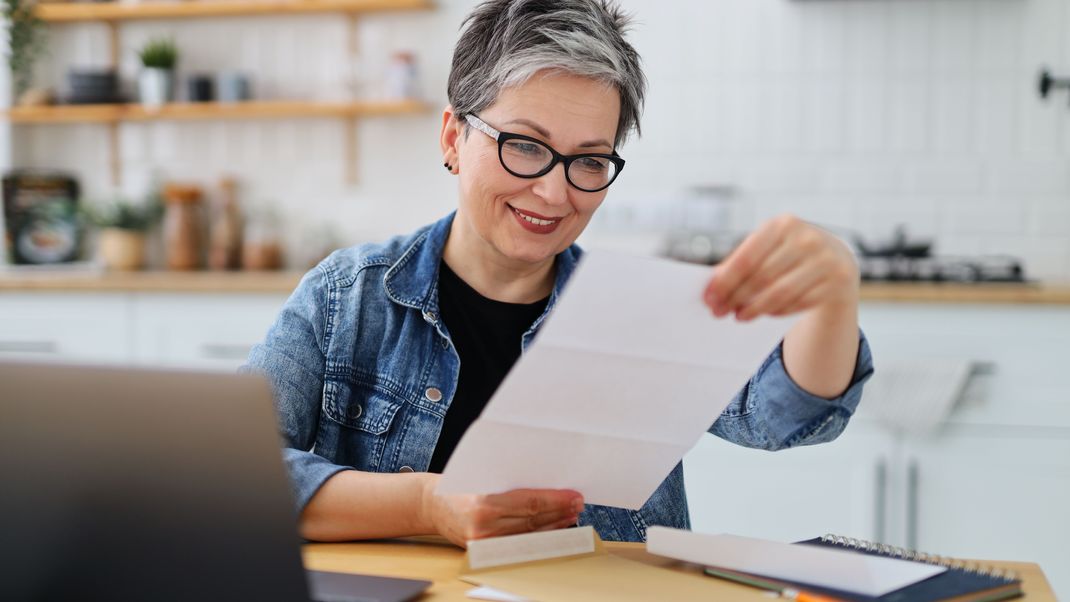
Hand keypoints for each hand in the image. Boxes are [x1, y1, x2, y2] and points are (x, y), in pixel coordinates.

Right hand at [421, 475, 582, 547]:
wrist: (431, 504)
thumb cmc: (458, 484)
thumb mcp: (482, 475)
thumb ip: (510, 481)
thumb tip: (547, 483)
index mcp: (484, 502)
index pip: (530, 502)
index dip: (555, 500)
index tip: (573, 495)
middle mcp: (484, 525)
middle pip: (533, 520)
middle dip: (560, 511)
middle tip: (578, 503)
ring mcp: (484, 542)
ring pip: (529, 534)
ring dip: (554, 525)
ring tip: (571, 515)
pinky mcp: (484, 550)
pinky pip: (518, 543)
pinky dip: (538, 536)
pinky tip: (552, 529)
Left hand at [704, 215, 858, 320]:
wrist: (836, 258)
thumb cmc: (789, 253)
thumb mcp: (768, 248)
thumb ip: (740, 262)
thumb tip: (712, 286)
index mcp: (784, 224)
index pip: (747, 257)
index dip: (725, 281)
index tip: (708, 298)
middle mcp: (807, 239)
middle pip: (762, 277)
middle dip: (736, 297)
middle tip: (718, 311)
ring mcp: (825, 261)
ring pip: (781, 293)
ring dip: (755, 308)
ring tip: (739, 316)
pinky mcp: (836, 282)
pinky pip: (799, 303)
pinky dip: (777, 311)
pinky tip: (764, 313)